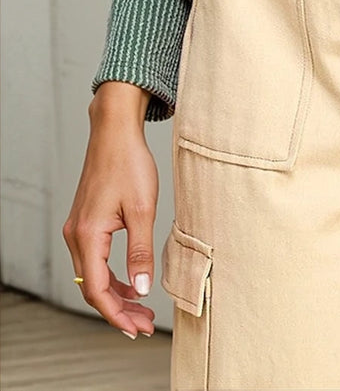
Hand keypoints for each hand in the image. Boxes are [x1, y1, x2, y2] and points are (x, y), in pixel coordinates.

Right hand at [61, 91, 158, 338]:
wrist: (115, 131)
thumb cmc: (129, 163)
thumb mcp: (142, 209)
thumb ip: (140, 251)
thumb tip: (141, 289)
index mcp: (88, 235)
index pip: (97, 290)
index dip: (117, 314)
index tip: (137, 329)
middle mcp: (76, 235)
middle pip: (93, 287)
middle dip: (117, 310)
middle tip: (142, 324)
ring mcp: (78, 228)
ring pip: (93, 275)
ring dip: (115, 294)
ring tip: (139, 308)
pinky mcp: (85, 221)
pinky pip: (94, 259)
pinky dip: (111, 275)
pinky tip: (130, 281)